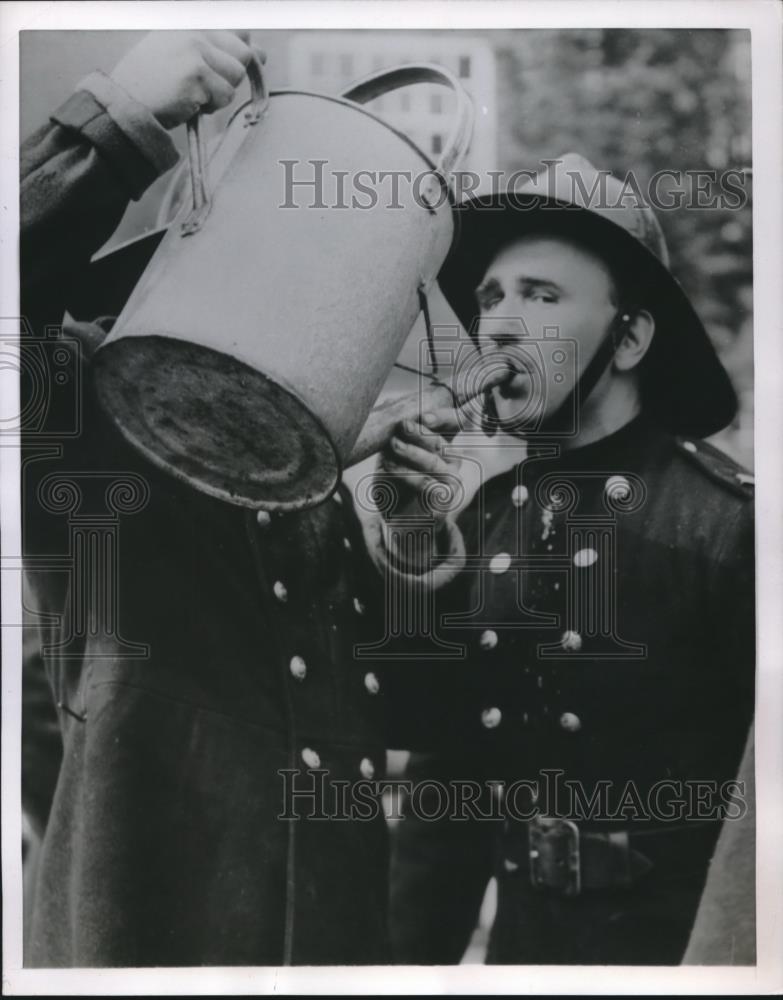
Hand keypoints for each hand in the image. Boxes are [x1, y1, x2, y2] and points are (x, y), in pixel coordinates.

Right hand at [110, 30, 261, 128]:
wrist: (125, 104)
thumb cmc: (153, 83)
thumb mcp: (181, 53)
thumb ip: (217, 48)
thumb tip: (260, 51)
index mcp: (191, 23)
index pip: (239, 30)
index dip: (241, 52)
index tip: (229, 67)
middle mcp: (194, 30)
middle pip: (243, 53)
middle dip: (231, 76)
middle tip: (205, 85)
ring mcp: (195, 50)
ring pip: (236, 75)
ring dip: (221, 93)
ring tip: (194, 93)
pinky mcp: (196, 73)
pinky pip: (225, 95)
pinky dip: (211, 106)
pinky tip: (188, 102)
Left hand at [375, 408, 464, 523]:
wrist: (401, 524)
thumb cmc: (397, 486)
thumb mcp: (393, 459)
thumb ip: (395, 442)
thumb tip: (388, 424)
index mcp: (443, 446)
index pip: (454, 425)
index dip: (444, 417)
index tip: (425, 415)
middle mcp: (452, 462)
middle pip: (441, 443)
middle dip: (420, 433)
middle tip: (403, 425)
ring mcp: (451, 481)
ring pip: (433, 462)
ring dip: (412, 452)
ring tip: (394, 444)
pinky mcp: (444, 500)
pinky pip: (425, 484)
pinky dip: (406, 473)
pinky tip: (389, 466)